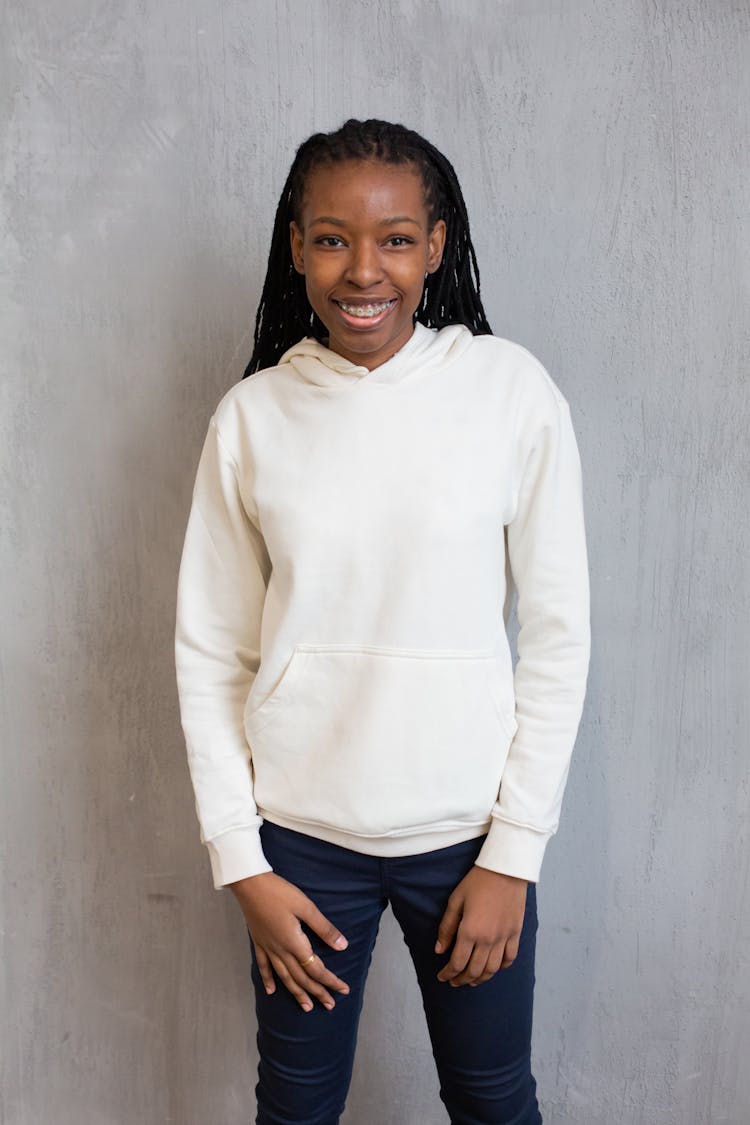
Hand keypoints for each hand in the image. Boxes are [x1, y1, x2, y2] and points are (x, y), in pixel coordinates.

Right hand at [230, 871, 349, 1011]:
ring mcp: (268, 948)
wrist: (250, 885)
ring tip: (307, 1006)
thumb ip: (323, 928)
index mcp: (294, 943)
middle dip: (317, 992)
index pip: (316, 969)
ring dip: (297, 993)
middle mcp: (280, 951)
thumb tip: (342, 946)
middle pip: (302, 978)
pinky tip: (272, 991)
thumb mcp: (306, 907)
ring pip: (284, 977)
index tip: (343, 990)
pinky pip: (264, 967)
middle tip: (330, 1005)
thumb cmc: (279, 892)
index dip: (331, 981)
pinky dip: (268, 980)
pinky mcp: (258, 943)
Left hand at [434, 866, 527, 986]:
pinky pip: (509, 958)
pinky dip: (501, 967)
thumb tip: (439, 950)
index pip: (457, 963)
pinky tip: (493, 968)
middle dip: (461, 979)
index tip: (441, 977)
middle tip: (454, 982)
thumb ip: (447, 927)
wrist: (506, 869)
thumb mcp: (456, 901)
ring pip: (492, 969)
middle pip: (474, 970)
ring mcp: (504, 937)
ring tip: (471, 981)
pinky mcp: (516, 933)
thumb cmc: (477, 882)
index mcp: (470, 931)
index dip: (448, 973)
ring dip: (480, 978)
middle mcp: (488, 939)